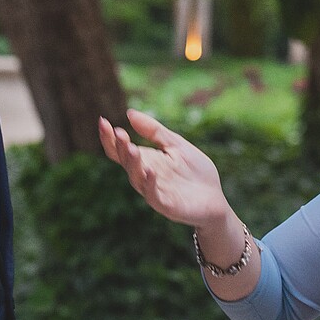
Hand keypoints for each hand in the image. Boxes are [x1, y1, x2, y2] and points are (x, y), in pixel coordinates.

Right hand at [96, 109, 234, 231]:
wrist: (216, 199)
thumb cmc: (196, 173)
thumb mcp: (176, 145)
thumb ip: (155, 131)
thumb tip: (129, 113)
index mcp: (146, 161)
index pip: (121, 151)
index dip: (110, 138)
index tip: (103, 121)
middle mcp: (146, 177)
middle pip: (126, 163)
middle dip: (121, 148)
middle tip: (119, 133)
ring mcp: (155, 192)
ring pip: (137, 179)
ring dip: (133, 164)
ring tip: (131, 148)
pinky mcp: (167, 206)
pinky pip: (154, 196)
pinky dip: (150, 184)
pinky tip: (150, 171)